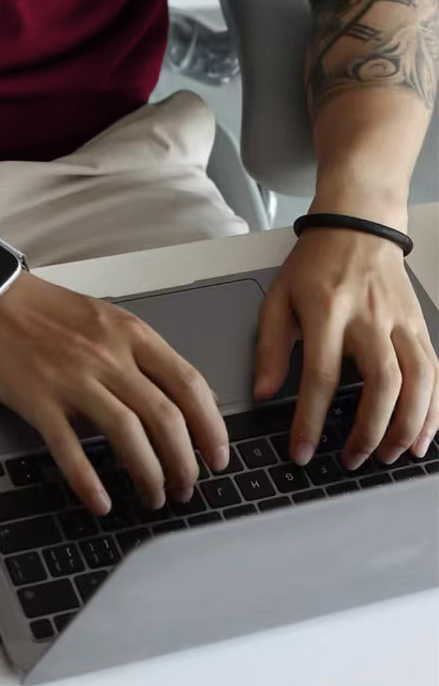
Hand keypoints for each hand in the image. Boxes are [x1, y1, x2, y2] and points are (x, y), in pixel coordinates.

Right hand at [0, 270, 230, 517]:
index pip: (188, 383)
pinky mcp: (38, 399)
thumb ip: (147, 356)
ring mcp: (73, 377)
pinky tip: (101, 501)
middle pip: (163, 416)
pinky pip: (69, 448)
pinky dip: (88, 481)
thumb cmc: (52, 312)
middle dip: (184, 462)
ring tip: (154, 496)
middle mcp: (108, 356)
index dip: (211, 427)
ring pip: (126, 434)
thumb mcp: (111, 320)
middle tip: (187, 487)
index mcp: (131, 335)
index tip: (218, 456)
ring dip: (148, 474)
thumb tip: (191, 398)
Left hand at [253, 227, 438, 469]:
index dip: (310, 420)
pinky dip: (435, 409)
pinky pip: (436, 373)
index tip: (302, 451)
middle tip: (352, 460)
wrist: (358, 225)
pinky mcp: (420, 326)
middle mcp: (369, 317)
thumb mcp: (278, 296)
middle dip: (369, 431)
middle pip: (381, 383)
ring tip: (390, 455)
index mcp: (327, 311)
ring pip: (418, 381)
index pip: (320, 375)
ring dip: (408, 426)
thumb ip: (270, 347)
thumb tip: (264, 393)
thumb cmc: (315, 263)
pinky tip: (425, 435)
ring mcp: (400, 322)